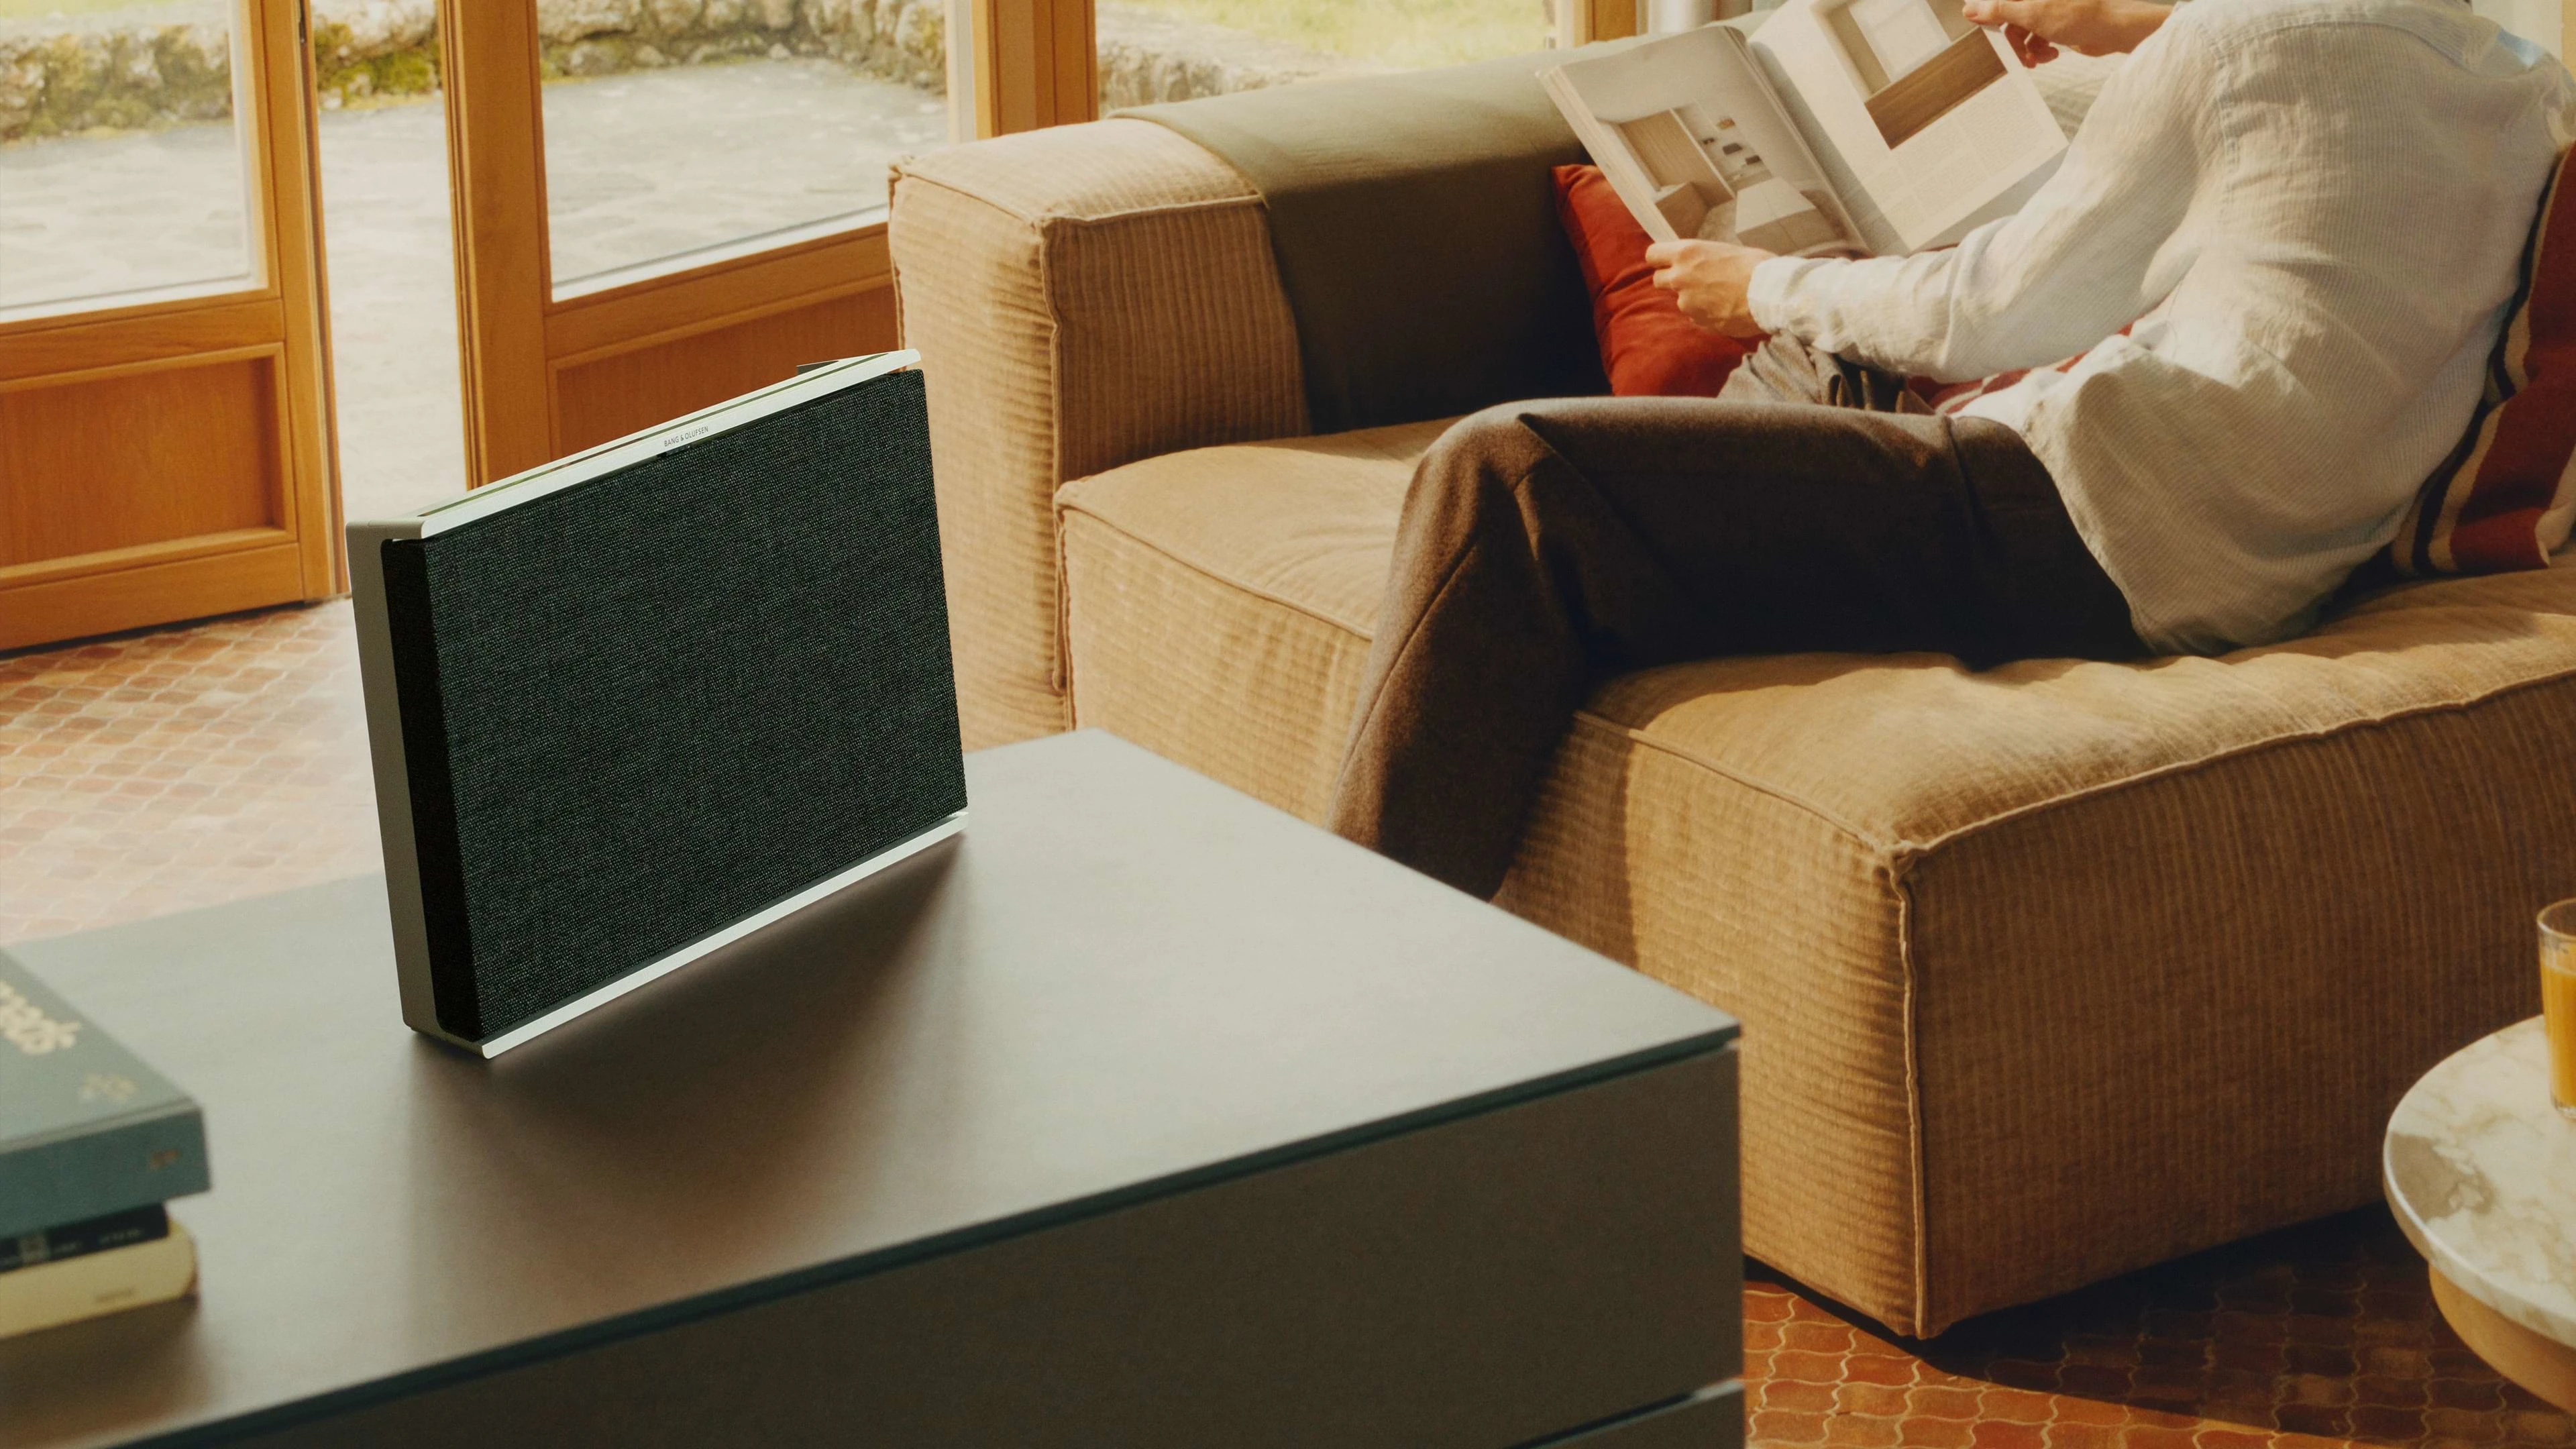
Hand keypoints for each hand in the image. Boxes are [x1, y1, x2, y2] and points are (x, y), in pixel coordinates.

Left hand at [1646, 239, 1773, 338]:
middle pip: (1658, 281)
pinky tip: (1726, 309)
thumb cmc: (1756, 266)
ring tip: (1720, 296)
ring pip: (1680, 301)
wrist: (1772, 295)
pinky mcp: (1699, 323)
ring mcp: (1687, 304)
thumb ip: (1704, 257)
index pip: (1652, 255)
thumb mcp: (1726, 250)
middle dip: (1672, 281)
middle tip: (1693, 280)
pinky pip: (1696, 317)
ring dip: (1694, 300)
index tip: (1667, 261)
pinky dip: (1706, 314)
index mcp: (1687, 254)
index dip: (1660, 259)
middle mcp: (1680, 278)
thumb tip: (1699, 262)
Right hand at [1960, 0, 2168, 62]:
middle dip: (2013, 41)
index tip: (1984, 29)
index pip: (1999, 2)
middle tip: (2016, 56)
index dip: (1989, 15)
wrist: (2112, 30)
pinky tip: (2051, 54)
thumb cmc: (2080, 15)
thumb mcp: (2031, 13)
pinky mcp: (2056, 26)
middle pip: (2009, 20)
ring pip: (2022, 33)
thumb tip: (1972, 7)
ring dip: (2027, 50)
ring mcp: (2047, 11)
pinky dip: (2040, 51)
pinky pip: (2037, 41)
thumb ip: (1999, 9)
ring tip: (2037, 59)